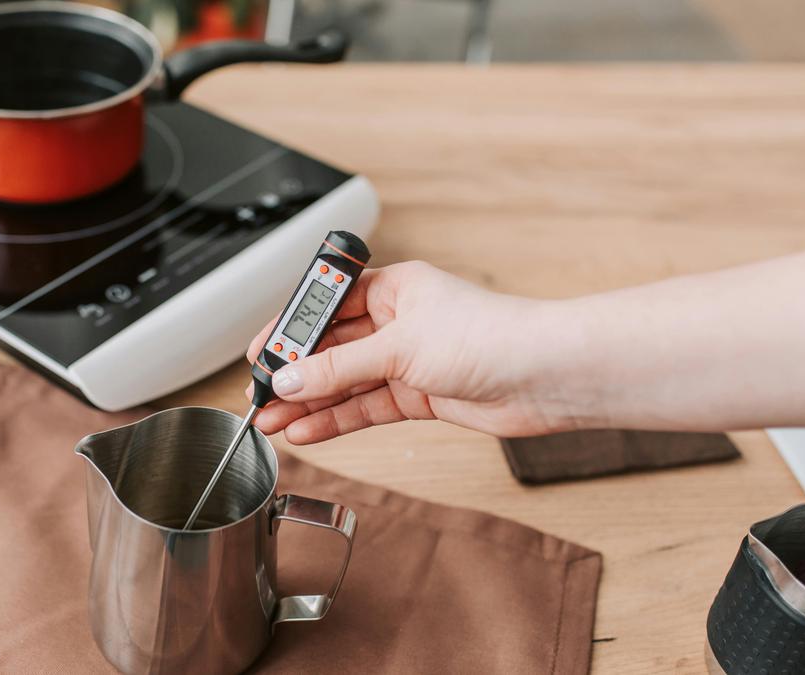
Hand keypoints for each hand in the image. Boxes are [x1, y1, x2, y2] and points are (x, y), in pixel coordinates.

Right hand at [245, 261, 578, 443]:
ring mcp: (408, 361)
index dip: (291, 331)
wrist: (545, 376)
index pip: (327, 307)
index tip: (260, 354)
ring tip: (270, 422)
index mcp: (394, 288)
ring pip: (346, 383)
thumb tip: (291, 378)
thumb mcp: (400, 347)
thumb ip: (341, 367)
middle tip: (258, 397)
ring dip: (309, 403)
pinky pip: (366, 408)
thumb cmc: (490, 337)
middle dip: (295, 374)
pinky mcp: (419, 396)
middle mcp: (398, 322)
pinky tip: (307, 429)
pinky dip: (337, 420)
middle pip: (332, 349)